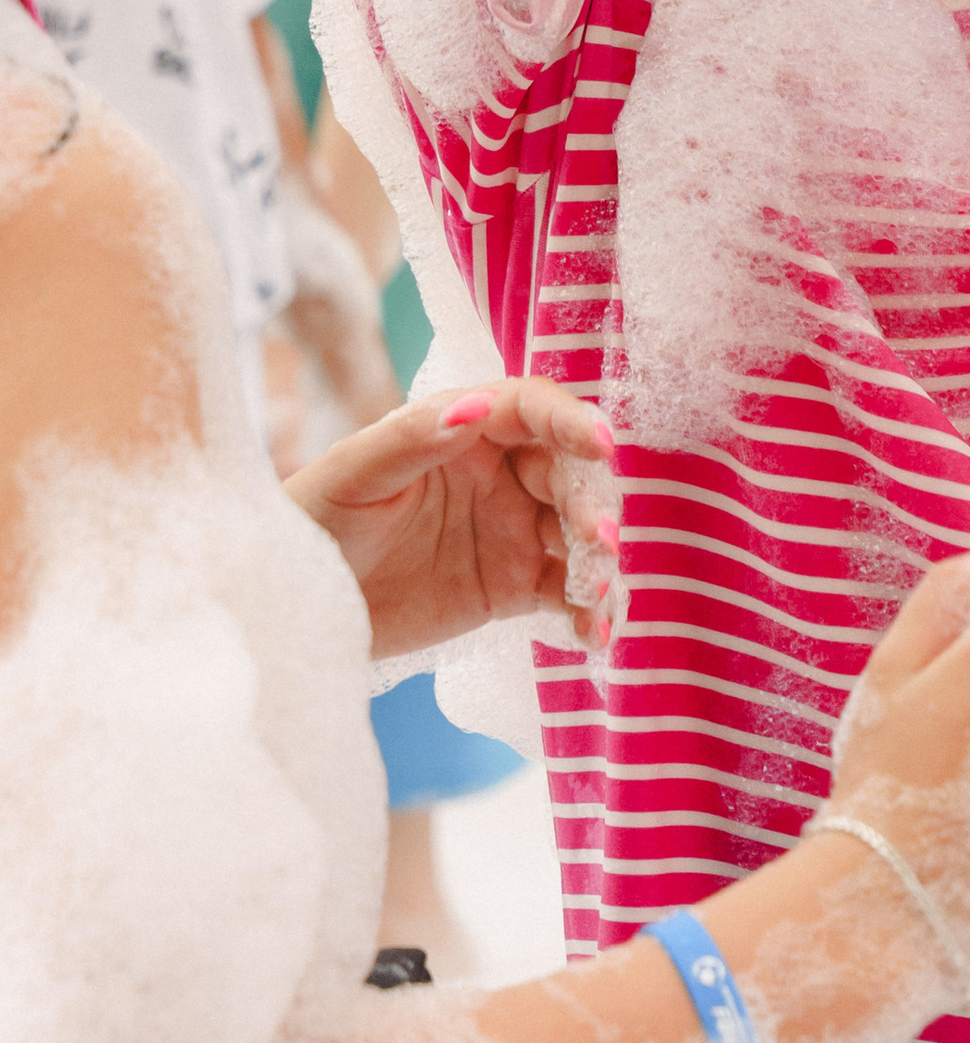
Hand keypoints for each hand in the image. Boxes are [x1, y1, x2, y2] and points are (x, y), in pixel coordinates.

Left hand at [285, 376, 619, 662]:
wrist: (295, 603)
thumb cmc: (316, 518)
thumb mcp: (356, 474)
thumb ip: (415, 438)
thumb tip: (477, 405)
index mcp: (466, 430)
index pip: (533, 411)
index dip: (572, 421)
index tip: (600, 444)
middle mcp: (501, 473)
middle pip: (568, 474)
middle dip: (593, 504)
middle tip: (601, 540)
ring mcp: (511, 530)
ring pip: (577, 534)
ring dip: (599, 559)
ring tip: (598, 594)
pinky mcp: (512, 587)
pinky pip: (563, 593)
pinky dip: (587, 611)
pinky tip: (595, 636)